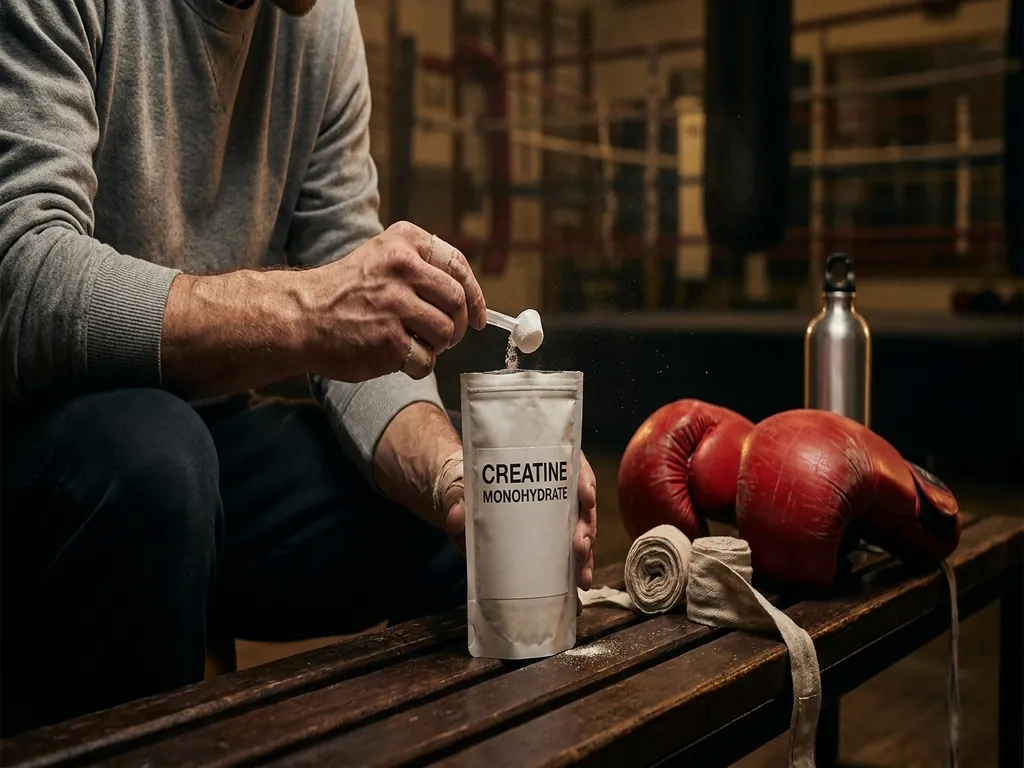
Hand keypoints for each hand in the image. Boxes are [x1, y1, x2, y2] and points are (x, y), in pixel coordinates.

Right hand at [301, 221, 486, 381]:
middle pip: (457, 302)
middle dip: (459, 325)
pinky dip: (419, 365)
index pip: (457, 265)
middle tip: (447, 337)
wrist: (300, 316)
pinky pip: (426, 360)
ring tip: (416, 344)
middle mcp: (401, 268)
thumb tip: (468, 298)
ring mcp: (395, 304)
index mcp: (403, 242)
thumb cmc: (345, 292)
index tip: (479, 317)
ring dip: (438, 346)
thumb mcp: (382, 258)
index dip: (475, 295)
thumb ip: (421, 268)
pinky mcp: (389, 340)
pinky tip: (398, 358)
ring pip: (446, 332)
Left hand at [437, 452, 598, 609]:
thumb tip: (457, 517)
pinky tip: (577, 588)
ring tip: (581, 577)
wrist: (459, 506)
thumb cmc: (465, 489)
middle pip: (580, 504)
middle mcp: (552, 492)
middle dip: (586, 527)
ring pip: (580, 533)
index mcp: (537, 468)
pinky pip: (568, 556)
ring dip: (586, 556)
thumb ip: (455, 499)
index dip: (584, 478)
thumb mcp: (457, 489)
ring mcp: (553, 520)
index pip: (570, 463)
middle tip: (580, 546)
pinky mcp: (548, 544)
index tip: (585, 495)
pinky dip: (575, 571)